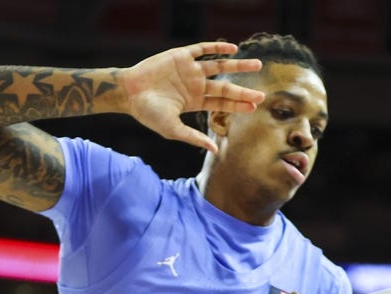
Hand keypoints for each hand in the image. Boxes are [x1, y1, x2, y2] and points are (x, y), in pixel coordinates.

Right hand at [120, 41, 265, 152]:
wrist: (128, 93)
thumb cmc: (148, 114)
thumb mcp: (173, 129)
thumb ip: (194, 137)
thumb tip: (216, 149)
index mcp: (195, 101)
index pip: (222, 104)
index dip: (238, 105)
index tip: (254, 106)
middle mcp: (196, 85)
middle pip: (225, 88)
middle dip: (243, 91)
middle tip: (262, 94)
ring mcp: (189, 70)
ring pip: (219, 67)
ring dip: (237, 66)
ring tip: (256, 65)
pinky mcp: (181, 56)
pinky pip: (202, 49)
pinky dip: (217, 48)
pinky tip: (232, 48)